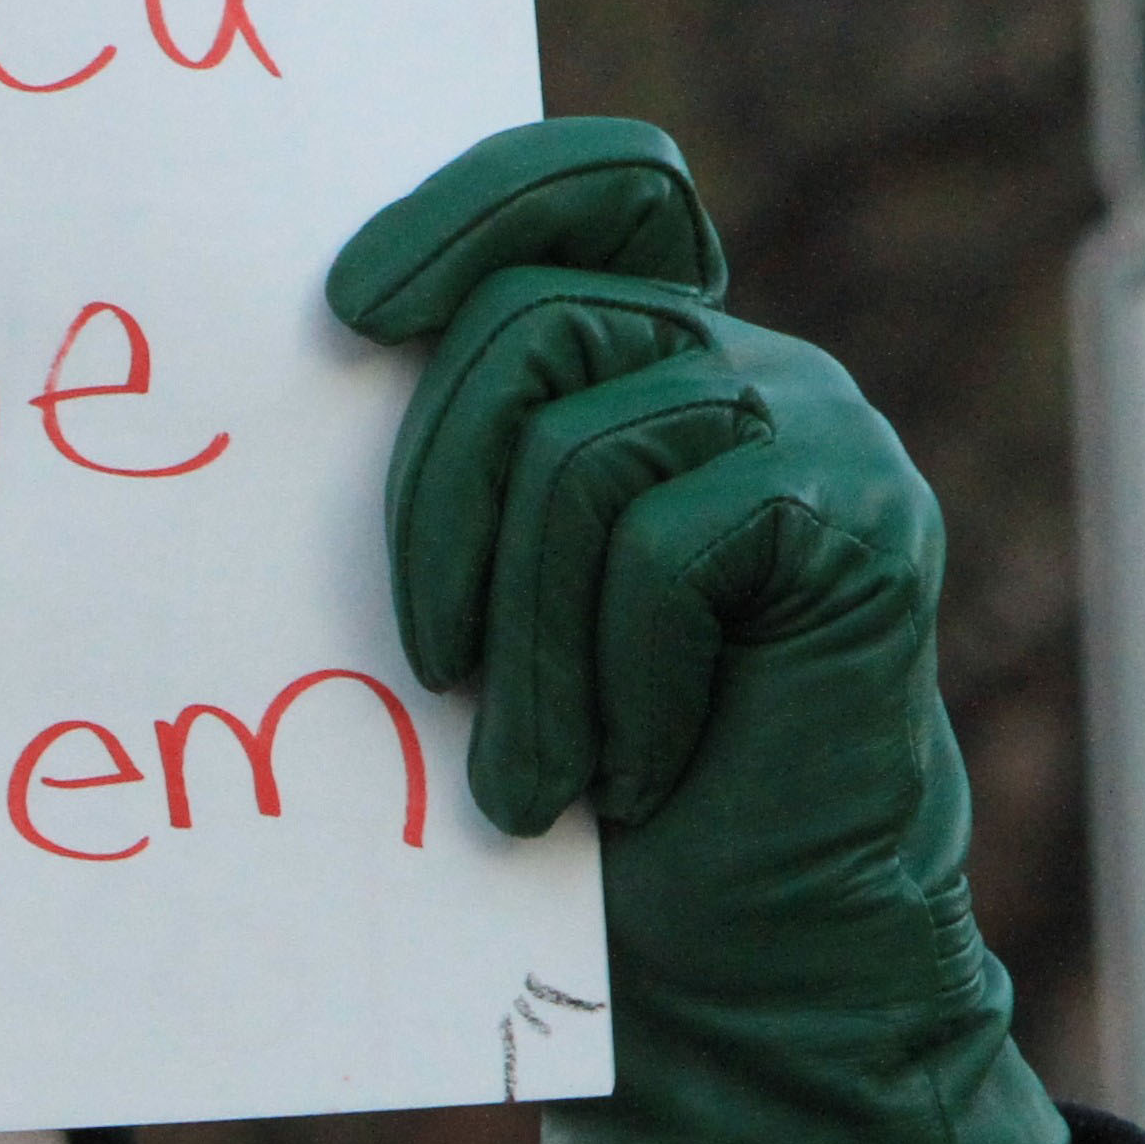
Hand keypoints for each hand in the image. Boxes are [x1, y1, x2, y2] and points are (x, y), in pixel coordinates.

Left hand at [329, 119, 1067, 1143]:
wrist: (732, 948)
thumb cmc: (578, 787)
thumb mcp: (482, 608)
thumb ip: (449, 481)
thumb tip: (284, 396)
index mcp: (644, 363)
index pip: (586, 195)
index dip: (471, 207)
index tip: (351, 307)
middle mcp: (740, 368)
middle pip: (536, 324)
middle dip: (435, 501)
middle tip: (429, 670)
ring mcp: (814, 433)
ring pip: (586, 451)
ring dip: (524, 640)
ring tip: (525, 772)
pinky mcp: (861, 525)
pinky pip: (668, 548)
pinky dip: (616, 681)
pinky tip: (630, 772)